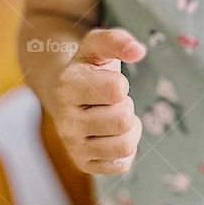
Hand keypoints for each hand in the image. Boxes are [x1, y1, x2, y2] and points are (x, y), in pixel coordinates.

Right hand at [52, 27, 145, 174]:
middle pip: (123, 119)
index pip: (117, 89)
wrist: (65, 95)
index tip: (107, 82)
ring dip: (129, 129)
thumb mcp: (97, 46)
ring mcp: (73, 146)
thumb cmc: (88, 68)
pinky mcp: (84, 164)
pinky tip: (112, 136)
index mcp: (67, 87)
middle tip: (111, 102)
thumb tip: (138, 51)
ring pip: (125, 145)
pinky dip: (125, 149)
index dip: (120, 83)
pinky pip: (122, 164)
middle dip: (125, 106)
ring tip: (113, 118)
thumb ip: (116, 40)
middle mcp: (65, 121)